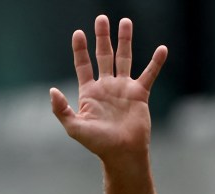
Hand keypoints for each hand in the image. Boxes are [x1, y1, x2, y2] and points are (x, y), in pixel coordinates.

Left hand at [50, 16, 166, 163]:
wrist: (122, 153)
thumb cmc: (97, 143)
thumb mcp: (74, 128)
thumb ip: (61, 110)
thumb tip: (52, 91)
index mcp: (89, 93)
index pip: (83, 65)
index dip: (80, 49)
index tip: (78, 33)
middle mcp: (106, 87)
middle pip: (104, 56)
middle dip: (102, 37)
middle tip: (101, 18)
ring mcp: (123, 88)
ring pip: (125, 58)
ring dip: (125, 40)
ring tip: (125, 21)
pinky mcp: (140, 94)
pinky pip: (149, 74)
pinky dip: (156, 62)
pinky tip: (161, 49)